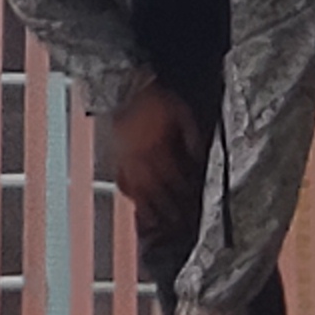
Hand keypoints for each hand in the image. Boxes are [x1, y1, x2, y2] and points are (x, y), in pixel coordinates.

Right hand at [107, 81, 207, 230]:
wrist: (124, 89)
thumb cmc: (154, 100)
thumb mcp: (182, 113)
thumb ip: (192, 138)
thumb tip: (198, 159)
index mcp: (159, 150)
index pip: (175, 180)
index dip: (185, 195)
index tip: (193, 206)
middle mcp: (142, 161)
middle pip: (157, 193)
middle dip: (169, 211)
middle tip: (178, 225)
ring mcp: (127, 162)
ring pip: (139, 193)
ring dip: (149, 211)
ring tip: (157, 225)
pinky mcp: (117, 159)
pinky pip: (123, 183)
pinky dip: (131, 196)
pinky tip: (136, 204)